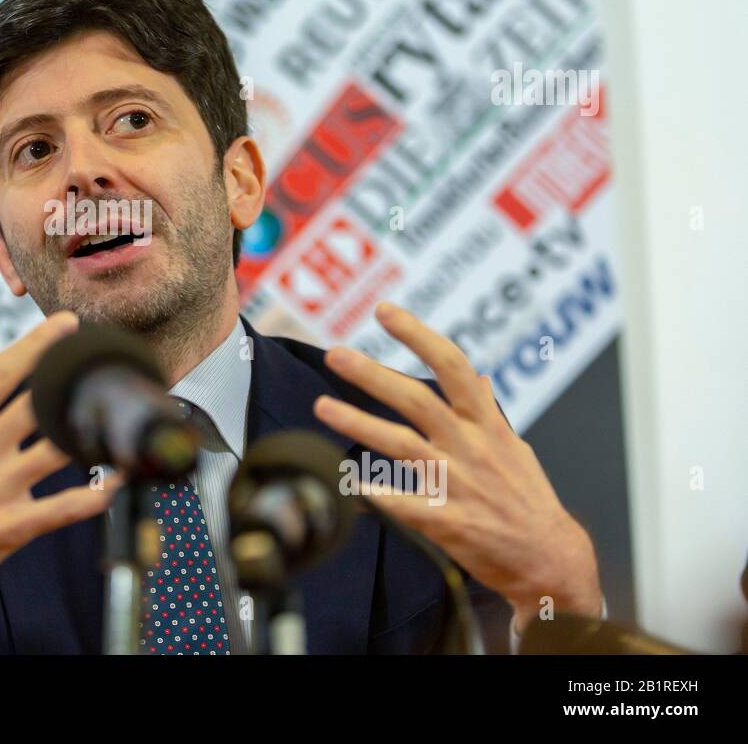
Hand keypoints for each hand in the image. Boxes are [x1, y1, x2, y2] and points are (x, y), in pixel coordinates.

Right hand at [0, 311, 122, 653]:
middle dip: (72, 376)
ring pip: (57, 450)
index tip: (64, 325)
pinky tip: (120, 481)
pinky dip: (96, 496)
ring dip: (92, 433)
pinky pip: (63, 508)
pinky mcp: (9, 526)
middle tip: (103, 357)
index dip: (35, 346)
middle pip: (35, 403)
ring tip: (122, 415)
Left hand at [313, 302, 602, 633]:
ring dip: (358, 422)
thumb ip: (490, 411)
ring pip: (401, 445)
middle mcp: (470, 447)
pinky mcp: (448, 521)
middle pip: (416, 399)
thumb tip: (479, 376)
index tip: (386, 311)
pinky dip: (376, 494)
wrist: (549, 560)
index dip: (418, 335)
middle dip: (372, 374)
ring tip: (322, 406)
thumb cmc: (529, 501)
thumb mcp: (515, 447)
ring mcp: (458, 483)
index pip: (453, 366)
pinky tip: (346, 483)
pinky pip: (404, 504)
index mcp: (487, 424)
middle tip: (335, 354)